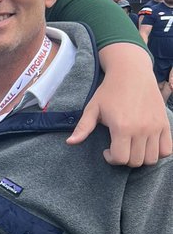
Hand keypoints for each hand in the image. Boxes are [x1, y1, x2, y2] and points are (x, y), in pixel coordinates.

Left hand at [67, 42, 171, 165]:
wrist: (132, 72)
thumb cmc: (110, 90)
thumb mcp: (93, 108)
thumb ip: (83, 127)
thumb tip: (70, 142)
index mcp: (122, 127)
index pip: (120, 159)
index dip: (111, 159)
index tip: (107, 151)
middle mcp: (141, 129)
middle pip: (136, 161)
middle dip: (124, 159)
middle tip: (118, 148)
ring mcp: (155, 127)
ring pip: (152, 158)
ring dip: (141, 158)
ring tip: (132, 147)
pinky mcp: (165, 123)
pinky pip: (167, 149)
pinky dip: (158, 152)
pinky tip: (147, 145)